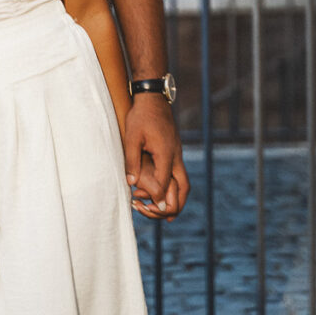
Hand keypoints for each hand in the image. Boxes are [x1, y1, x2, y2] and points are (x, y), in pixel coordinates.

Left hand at [124, 94, 189, 219]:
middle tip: (165, 217)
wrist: (153, 97)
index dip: (157, 199)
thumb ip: (132, 160)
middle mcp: (176, 156)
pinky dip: (175, 186)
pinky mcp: (174, 150)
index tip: (148, 208)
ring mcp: (177, 153)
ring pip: (184, 182)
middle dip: (175, 205)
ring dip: (177, 197)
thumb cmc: (141, 115)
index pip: (165, 184)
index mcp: (166, 154)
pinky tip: (164, 190)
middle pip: (183, 188)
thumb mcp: (132, 137)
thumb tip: (131, 183)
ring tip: (167, 211)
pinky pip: (179, 173)